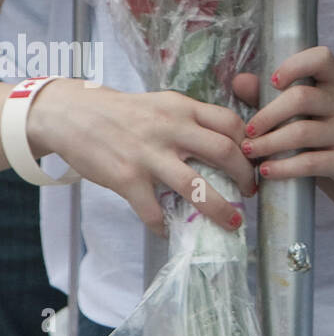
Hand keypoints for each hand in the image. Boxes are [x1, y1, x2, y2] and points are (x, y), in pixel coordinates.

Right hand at [24, 80, 255, 235]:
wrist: (75, 115)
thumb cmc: (126, 112)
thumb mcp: (166, 104)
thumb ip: (194, 119)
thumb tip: (228, 141)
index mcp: (184, 108)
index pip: (231, 123)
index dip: (250, 144)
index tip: (255, 160)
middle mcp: (171, 129)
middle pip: (224, 152)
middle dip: (245, 176)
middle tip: (252, 191)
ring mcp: (149, 155)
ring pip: (196, 186)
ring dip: (220, 208)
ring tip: (233, 222)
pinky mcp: (127, 178)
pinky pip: (152, 210)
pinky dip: (164, 225)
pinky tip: (168, 231)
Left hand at [231, 48, 333, 216]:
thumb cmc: (325, 139)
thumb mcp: (303, 114)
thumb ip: (270, 97)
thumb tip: (239, 81)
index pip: (322, 58)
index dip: (294, 65)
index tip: (272, 81)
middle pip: (302, 97)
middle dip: (267, 115)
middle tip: (247, 131)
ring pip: (302, 132)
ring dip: (268, 143)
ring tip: (249, 152)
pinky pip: (310, 162)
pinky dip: (282, 167)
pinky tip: (266, 170)